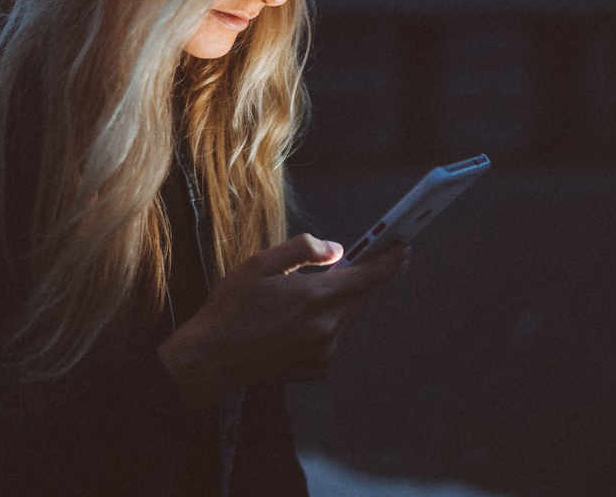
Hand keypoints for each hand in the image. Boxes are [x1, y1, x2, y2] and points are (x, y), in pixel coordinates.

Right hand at [156, 233, 407, 406]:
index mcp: (316, 297)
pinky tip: (292, 323)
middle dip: (364, 277)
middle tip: (358, 260)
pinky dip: (324, 325)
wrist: (212, 359)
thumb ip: (303, 250)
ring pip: (346, 317)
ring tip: (302, 296)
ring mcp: (324, 351)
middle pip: (362, 296)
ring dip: (338, 302)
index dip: (390, 260)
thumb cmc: (231, 308)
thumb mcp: (260, 264)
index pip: (370, 276)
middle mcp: (327, 327)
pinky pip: (332, 338)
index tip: (403, 246)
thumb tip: (337, 250)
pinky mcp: (317, 368)